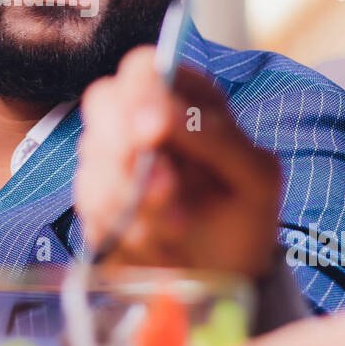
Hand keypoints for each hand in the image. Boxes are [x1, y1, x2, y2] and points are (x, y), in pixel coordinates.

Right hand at [75, 46, 281, 276]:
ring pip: (93, 162)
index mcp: (182, 99)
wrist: (227, 277)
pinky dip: (127, 232)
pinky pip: (90, 210)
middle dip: (128, 151)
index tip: (151, 131)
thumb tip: (161, 113)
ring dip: (137, 202)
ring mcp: (111, 163)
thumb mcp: (254, 175)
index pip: (141, 67)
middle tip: (167, 188)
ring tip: (178, 227)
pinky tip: (159, 245)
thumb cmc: (244, 215)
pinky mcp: (96, 207)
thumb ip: (216, 136)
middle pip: (101, 103)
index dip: (139, 93)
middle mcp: (138, 122)